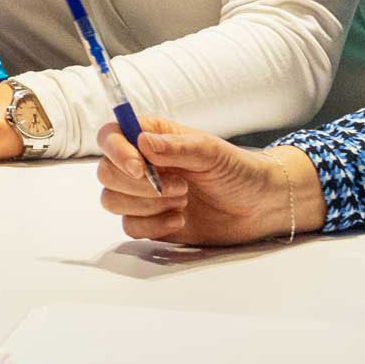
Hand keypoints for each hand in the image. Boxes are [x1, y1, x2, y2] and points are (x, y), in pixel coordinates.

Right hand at [94, 118, 316, 246]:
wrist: (258, 206)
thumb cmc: (237, 170)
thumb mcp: (211, 152)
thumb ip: (176, 147)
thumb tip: (141, 141)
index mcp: (152, 138)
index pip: (110, 137)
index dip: (116, 152)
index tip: (139, 167)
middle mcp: (141, 164)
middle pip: (106, 173)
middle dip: (139, 185)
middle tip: (180, 187)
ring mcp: (142, 195)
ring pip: (112, 201)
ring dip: (147, 205)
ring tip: (184, 200)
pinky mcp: (149, 222)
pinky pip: (129, 227)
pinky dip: (153, 226)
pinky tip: (180, 220)